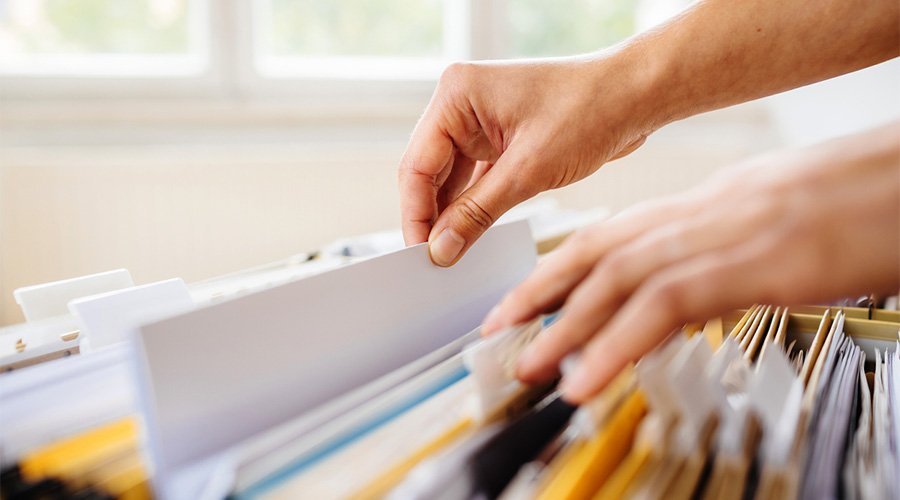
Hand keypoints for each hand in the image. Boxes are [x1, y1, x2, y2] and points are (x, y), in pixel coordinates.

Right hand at [398, 55, 651, 265]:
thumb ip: (477, 212)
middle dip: (433, 216)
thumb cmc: (590, 110)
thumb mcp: (529, 171)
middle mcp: (463, 103)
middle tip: (435, 260)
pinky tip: (473, 233)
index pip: (417, 164)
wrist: (637, 95)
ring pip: (452, 178)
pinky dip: (475, 205)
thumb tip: (442, 248)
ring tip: (454, 253)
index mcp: (457, 94)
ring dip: (454, 214)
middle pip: (429, 172)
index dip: (416, 213)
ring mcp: (481, 120)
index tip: (420, 252)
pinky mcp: (501, 137)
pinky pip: (476, 177)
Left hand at [481, 124, 899, 403]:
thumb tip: (678, 291)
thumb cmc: (846, 205)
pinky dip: (615, 345)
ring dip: (564, 327)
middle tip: (499, 330)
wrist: (898, 184)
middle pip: (596, 251)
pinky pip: (663, 307)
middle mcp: (695, 217)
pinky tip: (587, 377)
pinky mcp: (748, 266)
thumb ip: (711, 256)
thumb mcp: (761, 230)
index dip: (555, 268)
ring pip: (615, 280)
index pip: (607, 236)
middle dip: (539, 292)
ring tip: (527, 364)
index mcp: (696, 210)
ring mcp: (718, 237)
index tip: (521, 299)